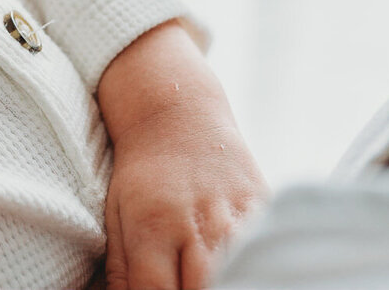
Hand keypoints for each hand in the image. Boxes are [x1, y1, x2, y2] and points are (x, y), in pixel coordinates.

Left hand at [96, 22, 268, 288]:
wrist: (179, 115)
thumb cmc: (142, 172)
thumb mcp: (117, 217)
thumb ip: (124, 274)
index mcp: (154, 226)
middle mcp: (200, 225)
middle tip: (183, 285)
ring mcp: (239, 219)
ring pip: (244, 276)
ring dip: (229, 281)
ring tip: (207, 277)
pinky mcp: (268, 212)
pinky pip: (270, 254)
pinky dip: (260, 267)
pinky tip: (246, 269)